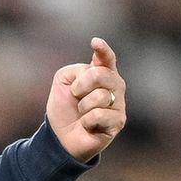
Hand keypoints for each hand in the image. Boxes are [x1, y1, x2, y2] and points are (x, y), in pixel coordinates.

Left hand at [47, 37, 126, 161]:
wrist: (61, 137)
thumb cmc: (64, 109)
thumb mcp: (63, 82)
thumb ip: (77, 70)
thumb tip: (94, 75)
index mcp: (101, 73)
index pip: (106, 58)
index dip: (103, 50)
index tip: (95, 43)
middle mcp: (114, 86)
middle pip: (101, 74)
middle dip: (82, 85)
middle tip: (75, 95)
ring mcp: (119, 103)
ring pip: (100, 96)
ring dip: (83, 106)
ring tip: (82, 114)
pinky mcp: (118, 121)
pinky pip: (99, 114)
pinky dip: (86, 121)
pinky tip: (87, 125)